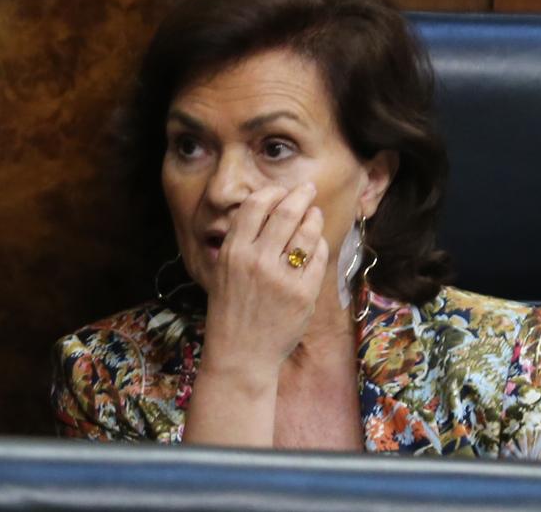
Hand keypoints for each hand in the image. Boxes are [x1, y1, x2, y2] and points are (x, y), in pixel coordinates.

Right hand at [201, 182, 328, 376]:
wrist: (240, 353)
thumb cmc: (229, 311)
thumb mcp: (221, 271)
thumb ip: (239, 242)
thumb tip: (264, 211)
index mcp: (233, 252)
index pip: (255, 206)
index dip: (271, 192)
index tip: (280, 191)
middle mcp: (256, 261)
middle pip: (285, 212)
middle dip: (300, 195)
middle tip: (308, 188)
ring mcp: (282, 278)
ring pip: (306, 232)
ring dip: (313, 217)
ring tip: (314, 213)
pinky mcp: (303, 294)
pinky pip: (317, 258)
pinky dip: (319, 246)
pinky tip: (316, 244)